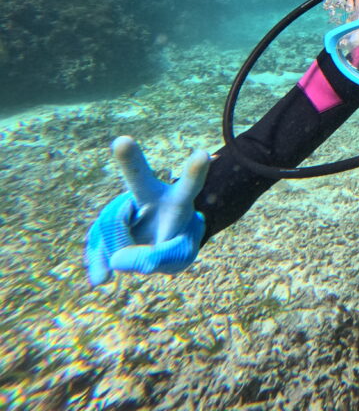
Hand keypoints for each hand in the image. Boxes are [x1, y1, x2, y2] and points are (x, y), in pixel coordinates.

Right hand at [84, 136, 209, 286]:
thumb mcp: (179, 255)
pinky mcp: (103, 223)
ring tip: (136, 258)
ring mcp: (122, 207)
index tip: (203, 153)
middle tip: (122, 141)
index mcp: (177, 201)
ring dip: (120, 251)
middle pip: (138, 177)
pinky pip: (96, 244)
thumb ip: (159, 258)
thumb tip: (118, 260)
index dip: (194, 171)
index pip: (189, 185)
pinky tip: (103, 276)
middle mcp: (148, 196)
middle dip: (129, 159)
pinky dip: (100, 264)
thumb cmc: (174, 243)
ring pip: (112, 226)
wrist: (154, 246)